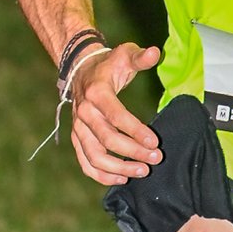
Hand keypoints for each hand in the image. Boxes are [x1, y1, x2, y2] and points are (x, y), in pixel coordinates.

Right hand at [69, 41, 163, 183]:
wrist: (80, 70)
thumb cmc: (108, 64)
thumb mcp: (124, 54)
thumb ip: (140, 56)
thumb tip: (154, 53)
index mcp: (97, 93)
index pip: (116, 116)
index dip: (135, 131)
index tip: (155, 142)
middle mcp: (84, 113)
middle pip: (107, 139)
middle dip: (133, 152)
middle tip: (155, 158)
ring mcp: (78, 128)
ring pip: (94, 156)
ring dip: (118, 168)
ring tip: (142, 171)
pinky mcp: (77, 139)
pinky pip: (86, 162)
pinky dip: (101, 176)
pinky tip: (122, 179)